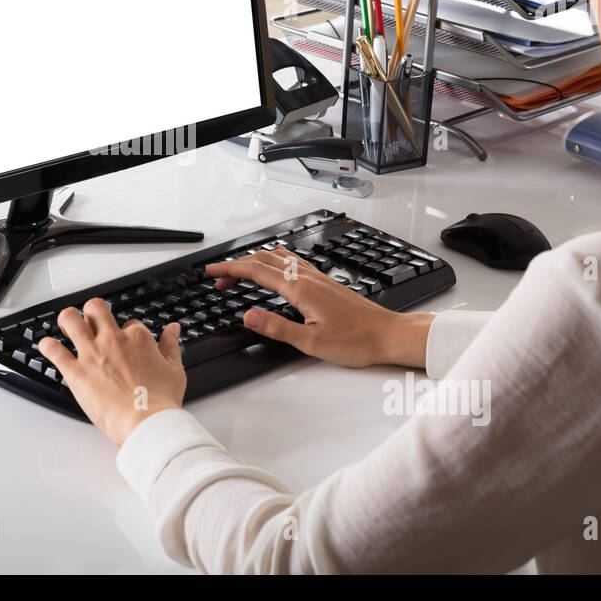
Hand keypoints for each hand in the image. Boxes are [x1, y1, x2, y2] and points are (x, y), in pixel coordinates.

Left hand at [38, 298, 186, 445]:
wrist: (146, 423)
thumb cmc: (161, 402)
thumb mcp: (175, 369)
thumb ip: (171, 345)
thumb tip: (172, 329)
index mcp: (138, 338)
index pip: (129, 323)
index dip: (126, 332)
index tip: (124, 343)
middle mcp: (113, 340)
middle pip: (95, 309)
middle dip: (91, 311)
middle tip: (89, 321)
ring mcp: (92, 354)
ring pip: (70, 320)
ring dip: (66, 320)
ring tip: (65, 326)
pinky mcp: (76, 372)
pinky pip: (54, 351)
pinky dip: (48, 347)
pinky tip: (48, 347)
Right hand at [204, 245, 430, 368]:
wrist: (388, 334)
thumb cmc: (357, 341)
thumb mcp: (311, 343)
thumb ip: (277, 328)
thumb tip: (249, 316)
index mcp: (301, 289)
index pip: (257, 271)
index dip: (231, 269)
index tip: (213, 272)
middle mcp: (308, 277)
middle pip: (264, 260)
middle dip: (237, 266)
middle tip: (220, 278)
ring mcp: (318, 277)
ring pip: (278, 258)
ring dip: (255, 261)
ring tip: (240, 273)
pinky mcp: (325, 282)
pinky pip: (293, 261)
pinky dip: (274, 260)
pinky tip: (276, 265)